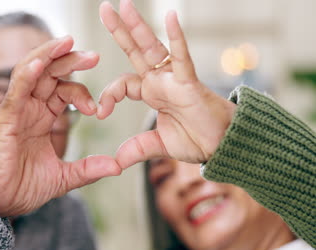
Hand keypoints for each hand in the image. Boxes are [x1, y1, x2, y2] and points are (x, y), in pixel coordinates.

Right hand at [0, 36, 121, 216]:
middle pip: (50, 73)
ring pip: (31, 71)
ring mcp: (16, 110)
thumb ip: (88, 169)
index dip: (82, 92)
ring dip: (49, 55)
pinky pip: (15, 91)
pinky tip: (39, 64)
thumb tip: (117, 167)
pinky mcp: (5, 118)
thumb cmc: (23, 187)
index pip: (63, 90)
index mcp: (43, 117)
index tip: (97, 109)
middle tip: (94, 56)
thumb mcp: (63, 177)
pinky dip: (26, 75)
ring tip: (68, 42)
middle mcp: (30, 108)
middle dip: (71, 61)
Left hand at [98, 0, 235, 167]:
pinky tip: (170, 17)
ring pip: (153, 48)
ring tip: (124, 5)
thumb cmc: (196, 140)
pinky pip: (182, 58)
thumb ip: (136, 149)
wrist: (221, 147)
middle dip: (119, 30)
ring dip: (138, 27)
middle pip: (135, 51)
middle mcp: (160, 81)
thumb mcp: (159, 146)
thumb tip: (115, 162)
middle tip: (104, 8)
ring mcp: (174, 80)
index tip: (100, 113)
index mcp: (152, 93)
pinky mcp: (190, 83)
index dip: (108, 95)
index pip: (122, 84)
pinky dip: (177, 39)